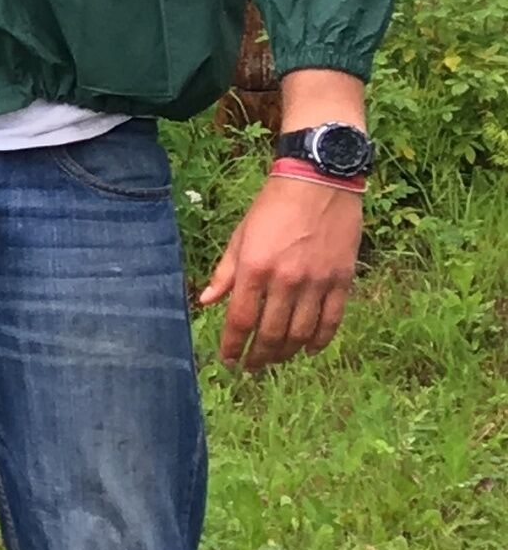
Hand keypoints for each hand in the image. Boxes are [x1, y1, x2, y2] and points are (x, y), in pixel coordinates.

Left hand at [196, 169, 361, 368]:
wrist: (318, 182)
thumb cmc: (272, 207)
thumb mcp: (240, 236)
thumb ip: (225, 273)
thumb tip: (205, 302)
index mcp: (255, 269)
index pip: (240, 321)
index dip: (233, 346)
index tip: (228, 360)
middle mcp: (285, 280)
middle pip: (271, 333)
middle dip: (259, 356)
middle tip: (251, 367)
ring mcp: (317, 282)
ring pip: (301, 333)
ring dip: (286, 353)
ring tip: (276, 360)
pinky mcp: (342, 279)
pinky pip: (332, 320)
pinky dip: (320, 340)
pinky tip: (309, 349)